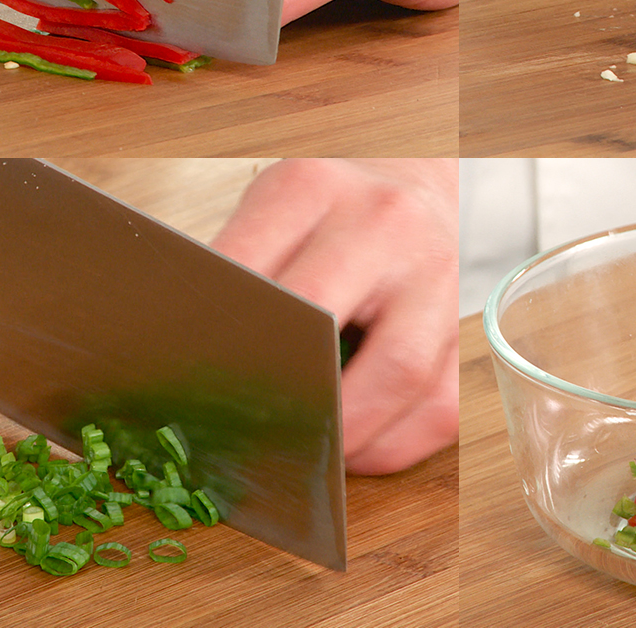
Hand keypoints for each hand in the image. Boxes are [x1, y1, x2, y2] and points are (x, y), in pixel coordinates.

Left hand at [210, 159, 456, 474]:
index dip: (211, 342)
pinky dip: (388, 447)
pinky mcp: (465, 330)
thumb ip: (235, 269)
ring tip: (298, 457)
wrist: (419, 177)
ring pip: (398, 377)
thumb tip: (170, 357)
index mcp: (314, 186)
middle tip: (234, 440)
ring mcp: (436, 276)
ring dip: (341, 438)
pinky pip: (437, 410)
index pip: (249, 272)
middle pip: (324, 325)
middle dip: (276, 397)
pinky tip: (351, 449)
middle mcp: (383, 224)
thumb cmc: (333, 205)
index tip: (180, 389)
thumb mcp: (272, 207)